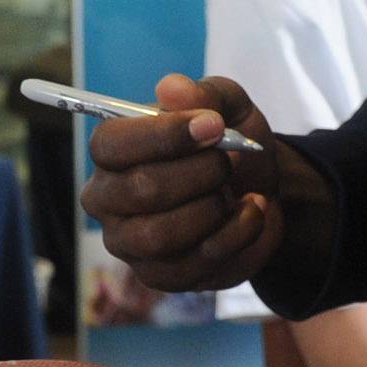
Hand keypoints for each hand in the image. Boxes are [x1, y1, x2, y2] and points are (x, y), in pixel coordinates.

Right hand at [81, 73, 315, 292]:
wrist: (259, 192)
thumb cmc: (228, 145)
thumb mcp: (228, 107)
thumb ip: (204, 94)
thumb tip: (172, 89)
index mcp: (112, 152)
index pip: (110, 145)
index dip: (164, 135)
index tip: (213, 126)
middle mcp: (107, 200)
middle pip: (140, 190)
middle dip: (200, 172)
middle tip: (228, 160)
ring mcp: (130, 244)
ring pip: (161, 234)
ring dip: (213, 208)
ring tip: (235, 190)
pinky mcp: (160, 276)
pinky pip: (195, 263)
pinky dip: (236, 234)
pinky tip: (250, 212)